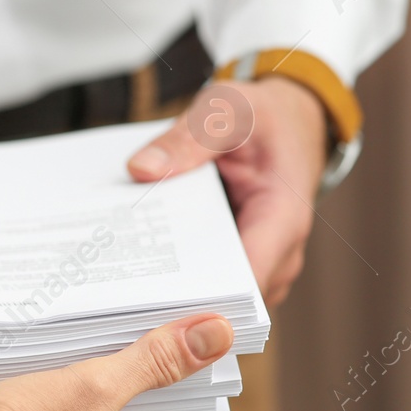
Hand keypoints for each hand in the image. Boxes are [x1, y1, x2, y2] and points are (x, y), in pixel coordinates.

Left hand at [127, 76, 327, 305]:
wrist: (291, 120)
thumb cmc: (265, 117)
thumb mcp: (227, 112)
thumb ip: (187, 140)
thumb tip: (141, 170)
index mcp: (282, 219)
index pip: (243, 282)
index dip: (199, 298)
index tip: (148, 297)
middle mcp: (279, 254)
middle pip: (225, 298)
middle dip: (175, 295)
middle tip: (118, 285)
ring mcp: (265, 264)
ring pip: (217, 297)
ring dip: (176, 289)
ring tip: (123, 275)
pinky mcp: (246, 262)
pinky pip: (213, 282)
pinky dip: (182, 274)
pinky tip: (142, 262)